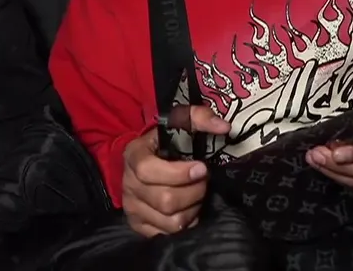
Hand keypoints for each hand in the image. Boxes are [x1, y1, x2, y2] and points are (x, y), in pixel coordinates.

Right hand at [122, 104, 229, 236]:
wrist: (145, 162)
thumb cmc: (165, 143)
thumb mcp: (178, 123)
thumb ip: (199, 118)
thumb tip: (224, 127)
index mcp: (134, 156)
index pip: (148, 170)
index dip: (179, 173)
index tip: (201, 168)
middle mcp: (129, 184)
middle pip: (165, 200)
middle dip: (193, 192)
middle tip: (203, 182)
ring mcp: (132, 208)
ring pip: (170, 221)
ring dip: (192, 209)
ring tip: (196, 195)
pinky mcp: (139, 226)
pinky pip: (167, 234)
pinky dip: (184, 223)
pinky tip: (188, 209)